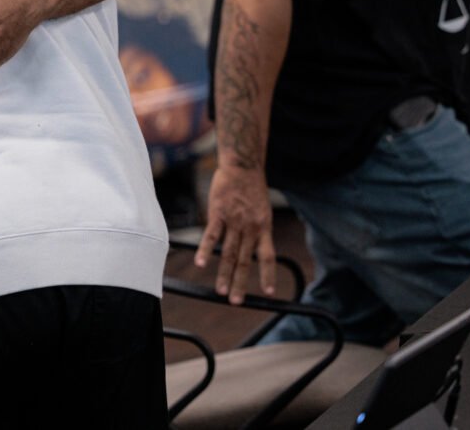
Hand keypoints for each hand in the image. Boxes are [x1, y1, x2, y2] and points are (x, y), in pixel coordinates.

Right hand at [195, 164, 276, 303]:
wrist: (243, 166)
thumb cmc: (252, 187)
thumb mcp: (263, 209)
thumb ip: (257, 227)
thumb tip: (252, 244)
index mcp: (264, 228)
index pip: (267, 257)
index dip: (268, 275)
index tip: (268, 293)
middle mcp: (250, 228)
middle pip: (245, 261)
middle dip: (241, 283)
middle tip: (237, 301)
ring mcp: (234, 222)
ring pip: (228, 253)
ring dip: (224, 274)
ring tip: (221, 291)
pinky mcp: (218, 214)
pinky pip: (212, 236)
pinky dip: (206, 251)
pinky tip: (201, 264)